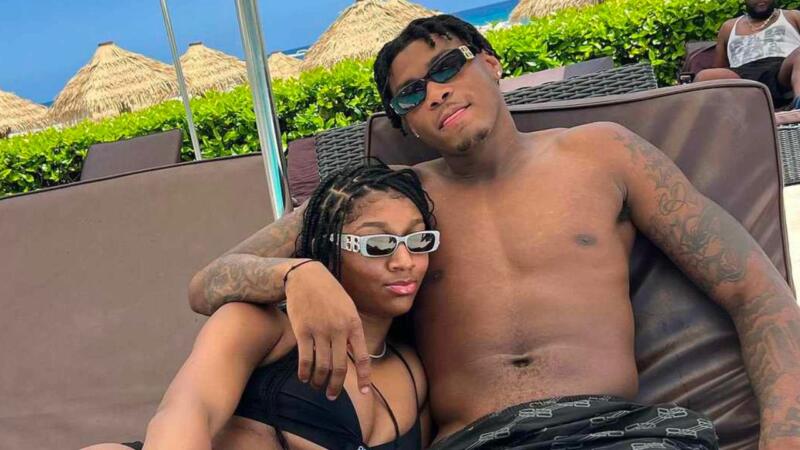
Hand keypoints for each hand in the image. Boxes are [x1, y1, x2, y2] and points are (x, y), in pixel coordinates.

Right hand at [284, 261, 370, 398]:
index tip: (364, 392)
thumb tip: (352, 354)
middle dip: (336, 386)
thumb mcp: (348, 308)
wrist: (306, 277)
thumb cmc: (329, 293)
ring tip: (316, 386)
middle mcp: (339, 329)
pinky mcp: (303, 331)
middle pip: (339, 367)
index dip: (364, 377)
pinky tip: (304, 377)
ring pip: (322, 366)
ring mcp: (320, 330)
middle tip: (332, 395)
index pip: (362, 357)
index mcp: (354, 324)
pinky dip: (304, 372)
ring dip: (318, 381)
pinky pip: (305, 359)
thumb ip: (351, 330)